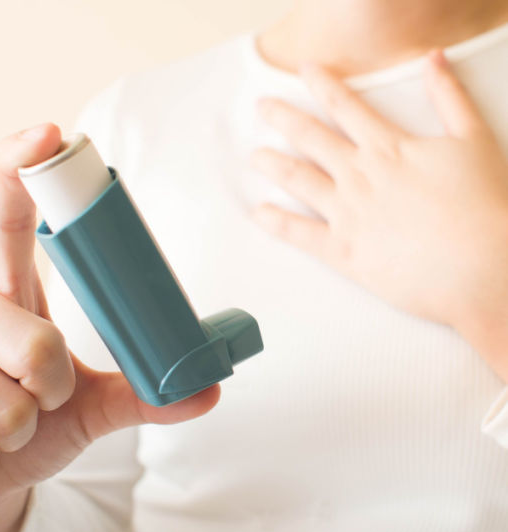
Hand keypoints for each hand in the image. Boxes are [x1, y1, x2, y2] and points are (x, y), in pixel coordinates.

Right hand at [0, 123, 219, 531]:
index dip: (21, 169)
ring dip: (19, 430)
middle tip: (37, 403)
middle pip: (37, 341)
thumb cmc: (30, 426)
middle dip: (53, 392)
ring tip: (0, 429)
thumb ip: (143, 393)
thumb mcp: (89, 406)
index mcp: (7, 294)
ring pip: (4, 399)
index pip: (6, 218)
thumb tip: (208, 388)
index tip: (50, 134)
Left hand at [251, 50, 507, 374]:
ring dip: (273, 164)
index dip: (322, 84)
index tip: (303, 70)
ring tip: (255, 156)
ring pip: (298, 180)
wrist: (479, 266)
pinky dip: (276, 223)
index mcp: (388, 147)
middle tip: (262, 108)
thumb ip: (450, 97)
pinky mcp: (342, 250)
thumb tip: (433, 59)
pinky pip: (300, 234)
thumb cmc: (482, 206)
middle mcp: (359, 175)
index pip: (346, 105)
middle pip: (311, 137)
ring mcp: (347, 213)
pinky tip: (259, 214)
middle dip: (283, 118)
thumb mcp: (474, 140)